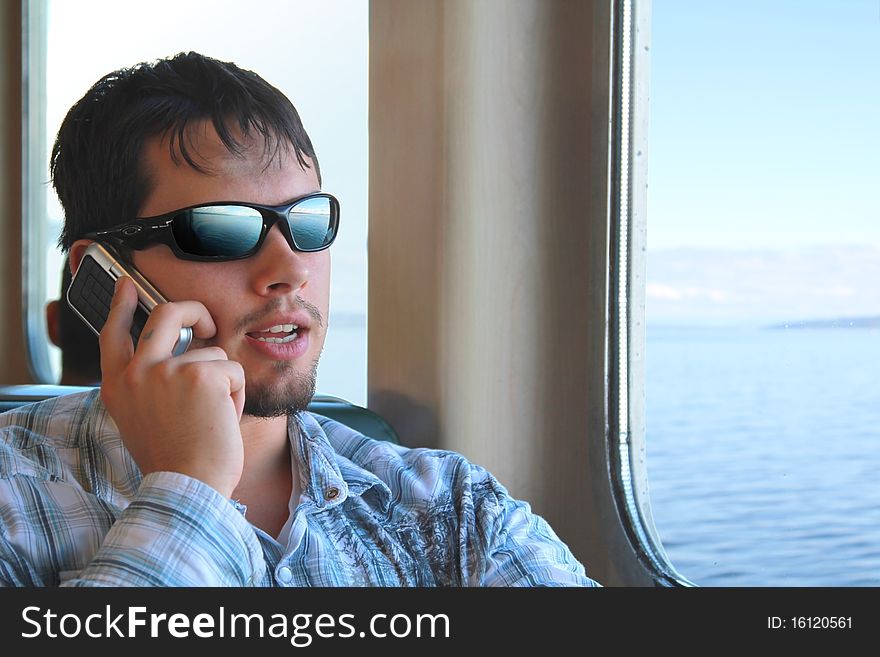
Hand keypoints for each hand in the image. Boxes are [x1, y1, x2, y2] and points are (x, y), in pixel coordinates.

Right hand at [99, 277, 245, 497]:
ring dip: (223, 383)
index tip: (128, 285)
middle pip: (166, 315)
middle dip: (194, 311)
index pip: (114, 334)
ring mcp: (167, 370)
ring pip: (212, 353)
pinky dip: (237, 395)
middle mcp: (136, 373)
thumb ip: (151, 385)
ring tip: (212, 417)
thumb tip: (182, 356)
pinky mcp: (201, 374)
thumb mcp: (143, 419)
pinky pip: (233, 370)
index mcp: (118, 386)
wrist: (187, 487)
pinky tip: (223, 419)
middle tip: (207, 323)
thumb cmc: (174, 461)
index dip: (121, 306)